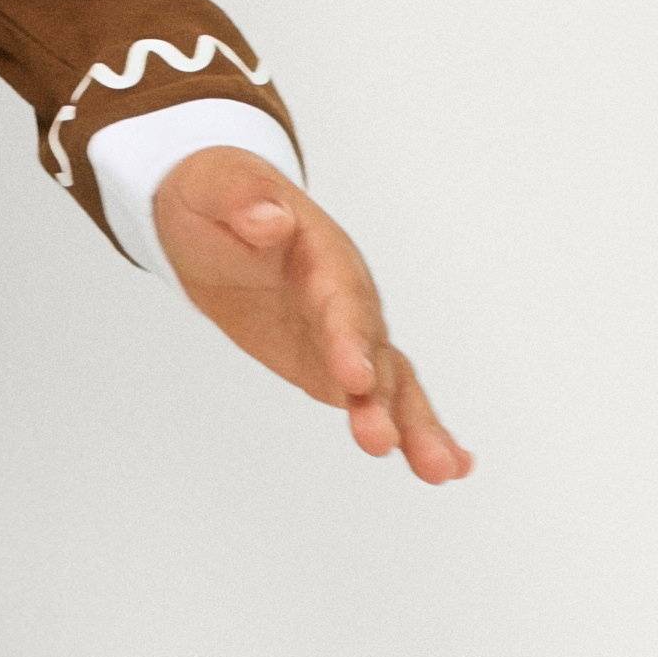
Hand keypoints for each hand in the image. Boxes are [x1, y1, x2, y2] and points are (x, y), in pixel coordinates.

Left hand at [150, 149, 472, 482]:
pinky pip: (377, 399)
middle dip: (383, 397)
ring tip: (438, 470)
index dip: (348, 337)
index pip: (339, 299)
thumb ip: (242, 199)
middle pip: (374, 348)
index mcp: (320, 253)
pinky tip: (444, 467)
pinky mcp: (336, 363)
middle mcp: (347, 296)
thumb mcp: (213, 186)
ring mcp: (347, 332)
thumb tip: (269, 219)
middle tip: (384, 440)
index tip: (355, 378)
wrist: (215, 214)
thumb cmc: (215, 195)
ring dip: (410, 424)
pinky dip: (408, 431)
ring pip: (390, 382)